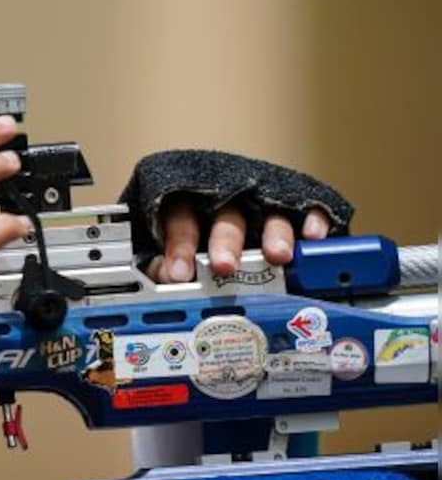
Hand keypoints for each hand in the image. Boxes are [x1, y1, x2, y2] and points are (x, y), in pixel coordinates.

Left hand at [148, 195, 332, 282]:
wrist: (228, 205)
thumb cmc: (197, 234)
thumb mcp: (175, 248)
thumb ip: (167, 264)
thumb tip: (166, 280)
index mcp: (191, 204)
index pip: (181, 218)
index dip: (180, 245)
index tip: (179, 274)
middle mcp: (228, 199)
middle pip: (227, 215)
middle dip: (226, 242)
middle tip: (224, 266)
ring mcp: (264, 201)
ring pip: (270, 213)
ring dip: (275, 234)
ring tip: (277, 256)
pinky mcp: (295, 205)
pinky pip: (307, 207)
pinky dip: (313, 219)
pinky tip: (313, 236)